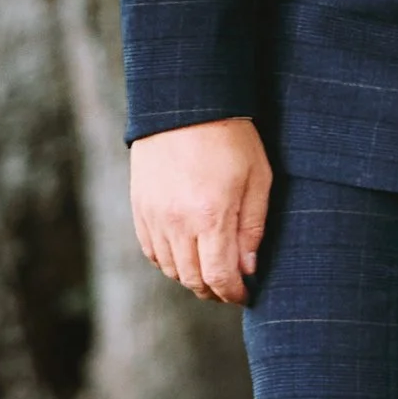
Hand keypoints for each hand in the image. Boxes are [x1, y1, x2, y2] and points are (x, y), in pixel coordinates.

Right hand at [130, 118, 272, 303]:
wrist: (186, 104)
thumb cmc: (231, 138)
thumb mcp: (257, 179)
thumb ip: (253, 227)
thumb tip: (248, 269)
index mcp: (210, 216)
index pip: (220, 276)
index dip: (234, 293)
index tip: (246, 295)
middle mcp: (177, 222)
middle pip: (193, 279)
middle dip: (214, 290)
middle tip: (230, 288)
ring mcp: (154, 217)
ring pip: (171, 270)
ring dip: (192, 278)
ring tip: (211, 273)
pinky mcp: (140, 208)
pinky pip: (152, 252)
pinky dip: (169, 262)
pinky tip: (186, 256)